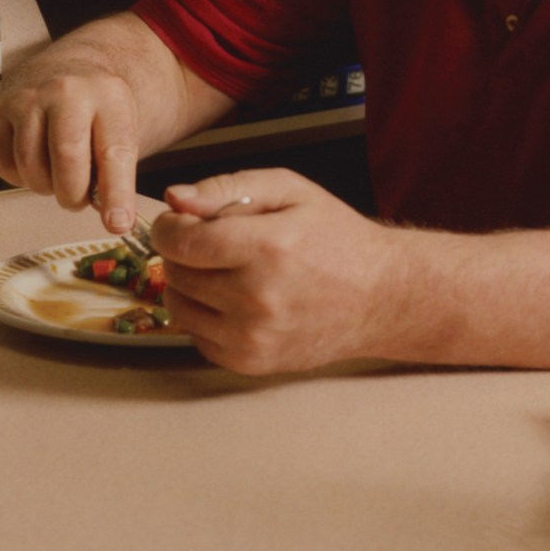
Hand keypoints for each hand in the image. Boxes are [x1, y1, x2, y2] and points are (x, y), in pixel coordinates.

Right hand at [0, 62, 142, 235]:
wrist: (66, 69)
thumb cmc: (96, 111)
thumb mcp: (120, 130)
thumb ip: (118, 174)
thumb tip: (114, 221)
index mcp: (108, 96)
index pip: (113, 152)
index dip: (116, 193)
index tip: (117, 224)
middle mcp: (66, 91)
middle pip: (66, 158)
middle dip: (73, 194)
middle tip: (78, 197)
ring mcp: (28, 98)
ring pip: (30, 165)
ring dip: (45, 187)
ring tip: (57, 176)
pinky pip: (2, 163)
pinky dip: (19, 177)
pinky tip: (35, 163)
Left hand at [150, 169, 404, 373]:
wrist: (380, 297)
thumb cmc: (334, 237)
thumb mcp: (289, 190)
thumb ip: (226, 188)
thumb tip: (175, 198)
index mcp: (267, 248)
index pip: (180, 241)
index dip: (168, 227)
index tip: (178, 221)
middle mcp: (259, 298)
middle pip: (177, 274)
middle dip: (181, 253)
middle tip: (208, 243)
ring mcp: (255, 337)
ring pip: (180, 308)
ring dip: (188, 285)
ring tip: (221, 270)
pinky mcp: (253, 363)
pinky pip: (197, 337)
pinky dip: (204, 316)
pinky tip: (231, 299)